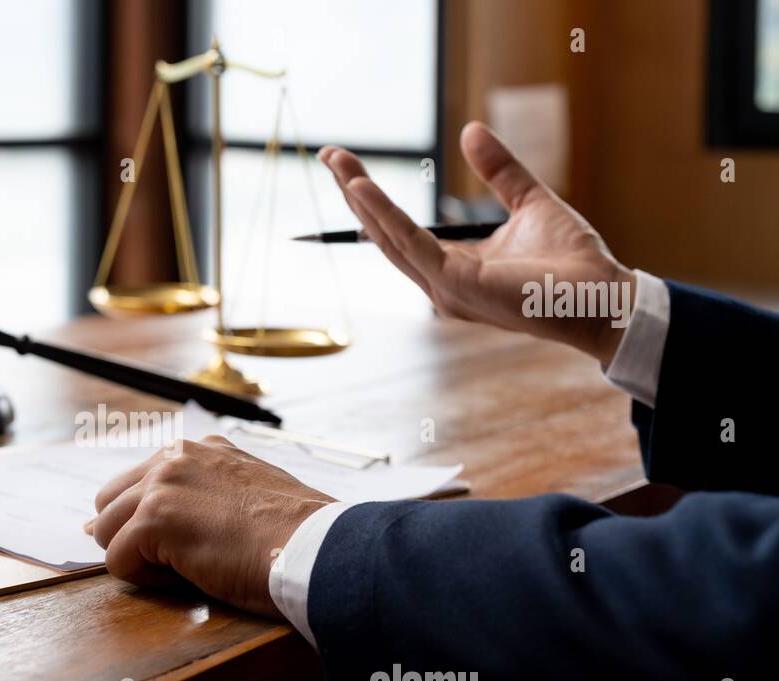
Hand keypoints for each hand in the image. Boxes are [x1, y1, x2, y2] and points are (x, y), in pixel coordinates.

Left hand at [88, 437, 335, 617]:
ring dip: (138, 559)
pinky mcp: (153, 520)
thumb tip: (156, 521)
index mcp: (198, 450)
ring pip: (105, 532)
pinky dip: (147, 581)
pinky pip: (117, 563)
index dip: (141, 522)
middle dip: (129, 537)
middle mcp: (175, 457)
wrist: (316, 548)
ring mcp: (161, 486)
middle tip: (175, 563)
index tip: (167, 546)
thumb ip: (205, 495)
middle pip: (108, 502)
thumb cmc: (294, 535)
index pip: (136, 482)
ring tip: (188, 570)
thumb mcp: (248, 495)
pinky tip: (190, 578)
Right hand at [319, 121, 635, 364]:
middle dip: (355, 193)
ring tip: (342, 167)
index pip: (400, 231)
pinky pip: (413, 245)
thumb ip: (499, 171)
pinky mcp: (457, 286)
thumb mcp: (529, 202)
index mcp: (452, 267)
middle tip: (330, 154)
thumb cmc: (572, 263)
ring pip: (391, 239)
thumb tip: (470, 131)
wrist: (603, 297)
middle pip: (384, 235)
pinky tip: (365, 191)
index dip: (373, 198)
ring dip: (363, 202)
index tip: (348, 163)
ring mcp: (445, 289)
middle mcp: (440, 283)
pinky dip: (386, 217)